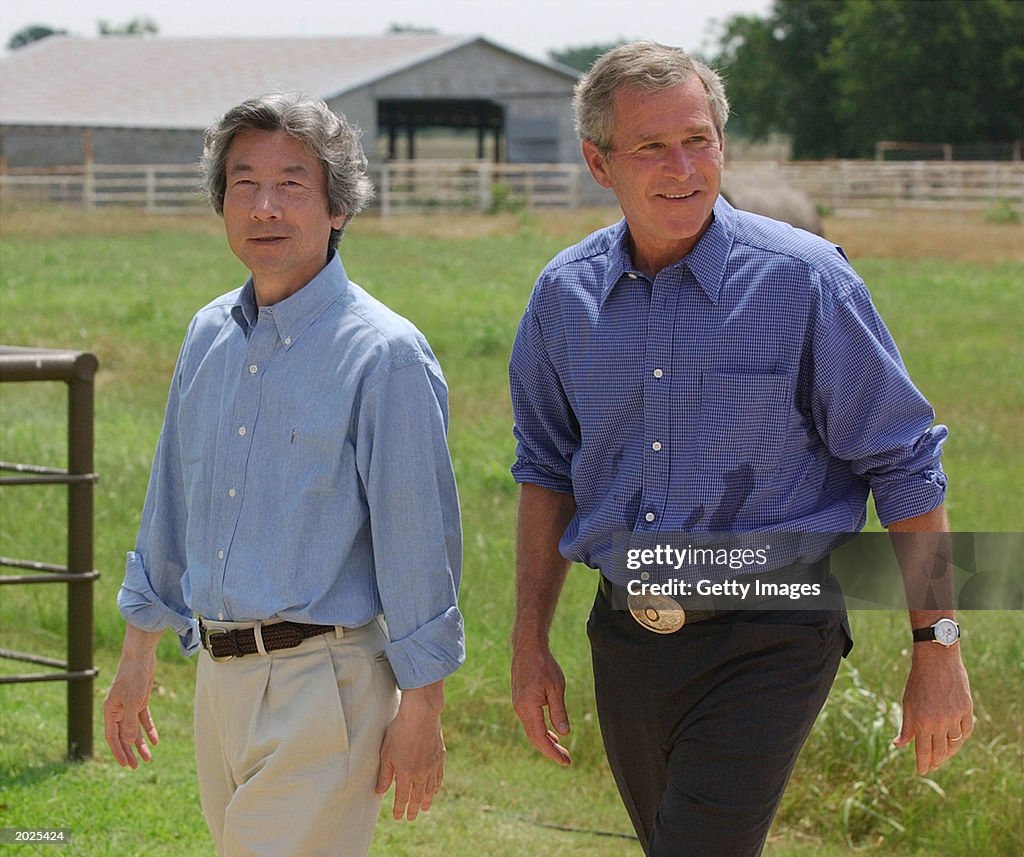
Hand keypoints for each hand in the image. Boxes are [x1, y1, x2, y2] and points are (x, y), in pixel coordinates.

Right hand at [103, 641, 159, 768]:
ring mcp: (129, 706)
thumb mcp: (132, 703)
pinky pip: (143, 719)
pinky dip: (148, 729)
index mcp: (110, 712)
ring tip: (148, 758)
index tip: (126, 764)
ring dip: (140, 743)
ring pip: (134, 730)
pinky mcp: (140, 701)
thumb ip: (129, 723)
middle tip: (137, 766)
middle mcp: (118, 711)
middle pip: (123, 736)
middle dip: (129, 751)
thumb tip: (127, 742)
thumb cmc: (133, 678)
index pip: (112, 737)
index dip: (118, 751)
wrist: (141, 658)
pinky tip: (155, 740)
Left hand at [375, 685, 445, 820]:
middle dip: (413, 809)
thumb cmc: (400, 732)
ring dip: (426, 800)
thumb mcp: (386, 754)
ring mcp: (432, 766)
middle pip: (417, 797)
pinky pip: (439, 777)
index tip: (398, 817)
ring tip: (424, 807)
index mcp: (406, 774)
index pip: (402, 798)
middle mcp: (421, 774)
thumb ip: (384, 775)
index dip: (400, 809)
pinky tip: (435, 789)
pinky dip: (436, 786)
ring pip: (430, 789)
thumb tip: (379, 792)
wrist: (421, 715)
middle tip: (411, 818)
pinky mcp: (440, 757)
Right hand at [511, 640, 570, 765]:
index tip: (565, 761)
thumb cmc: (544, 665)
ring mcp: (518, 704)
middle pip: (534, 737)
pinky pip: (529, 721)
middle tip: (566, 760)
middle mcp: (520, 709)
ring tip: (561, 749)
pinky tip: (551, 733)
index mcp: (528, 707)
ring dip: (545, 741)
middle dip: (550, 750)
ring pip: (531, 730)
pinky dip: (540, 730)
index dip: (552, 752)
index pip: (540, 737)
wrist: (528, 648)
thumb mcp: (556, 688)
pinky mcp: (519, 700)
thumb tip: (563, 733)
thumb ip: (559, 711)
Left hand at [893, 644, 972, 773]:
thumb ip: (906, 727)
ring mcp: (955, 717)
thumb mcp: (907, 703)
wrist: (936, 660)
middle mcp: (939, 723)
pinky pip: (966, 731)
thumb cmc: (917, 681)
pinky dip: (961, 738)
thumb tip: (898, 745)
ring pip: (955, 744)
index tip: (922, 771)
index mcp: (921, 722)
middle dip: (935, 761)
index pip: (923, 751)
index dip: (923, 764)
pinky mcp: (967, 709)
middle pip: (940, 751)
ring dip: (949, 753)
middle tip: (932, 766)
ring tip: (943, 757)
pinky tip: (956, 741)